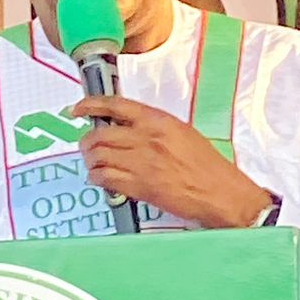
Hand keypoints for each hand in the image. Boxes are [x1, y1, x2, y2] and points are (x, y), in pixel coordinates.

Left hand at [73, 95, 271, 228]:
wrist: (222, 193)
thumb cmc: (207, 164)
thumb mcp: (182, 132)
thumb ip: (153, 127)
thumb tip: (126, 128)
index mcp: (159, 121)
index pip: (116, 106)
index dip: (90, 105)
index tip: (77, 109)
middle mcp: (147, 139)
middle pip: (100, 134)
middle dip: (87, 141)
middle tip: (87, 146)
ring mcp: (142, 163)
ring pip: (98, 156)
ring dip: (90, 160)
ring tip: (93, 163)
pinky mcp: (140, 187)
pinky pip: (105, 178)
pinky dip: (97, 177)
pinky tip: (101, 179)